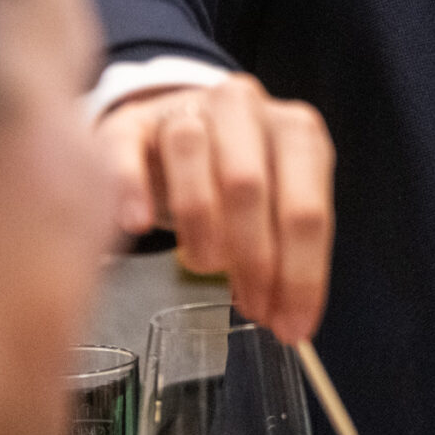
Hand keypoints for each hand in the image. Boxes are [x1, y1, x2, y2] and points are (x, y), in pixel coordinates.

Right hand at [98, 75, 335, 341]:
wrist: (176, 129)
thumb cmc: (236, 178)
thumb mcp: (276, 202)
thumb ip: (286, 249)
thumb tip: (290, 321)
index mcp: (296, 131)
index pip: (307, 208)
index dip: (300, 274)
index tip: (291, 327)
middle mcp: (244, 108)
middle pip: (248, 184)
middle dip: (254, 259)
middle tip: (250, 308)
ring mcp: (184, 109)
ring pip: (192, 153)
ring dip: (201, 223)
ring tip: (204, 267)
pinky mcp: (129, 123)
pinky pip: (127, 148)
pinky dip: (131, 186)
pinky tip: (136, 224)